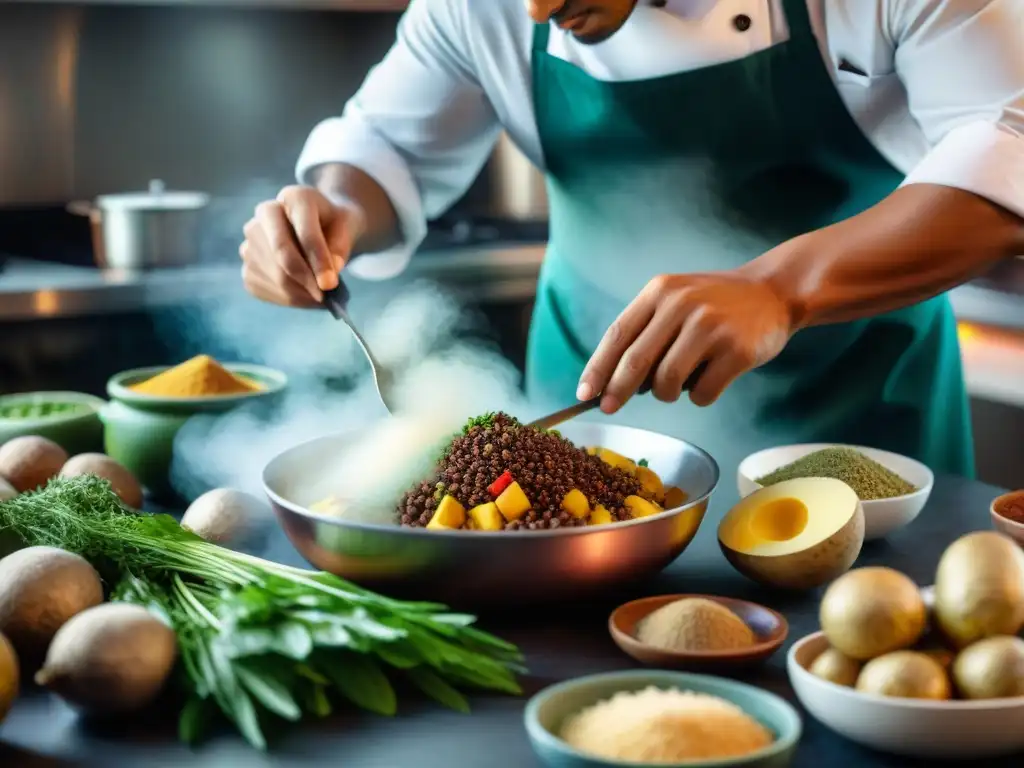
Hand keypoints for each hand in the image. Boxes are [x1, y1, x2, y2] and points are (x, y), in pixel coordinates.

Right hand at [240, 185, 364, 307]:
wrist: (318, 225)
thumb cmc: (334, 225)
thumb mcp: (347, 228)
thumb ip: (340, 249)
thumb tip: (327, 279)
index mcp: (294, 197)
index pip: (304, 232)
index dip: (318, 260)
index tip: (330, 284)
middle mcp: (265, 212)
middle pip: (282, 253)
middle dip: (306, 281)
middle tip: (325, 299)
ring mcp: (251, 238)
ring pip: (274, 275)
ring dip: (299, 294)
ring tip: (320, 298)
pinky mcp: (247, 263)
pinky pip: (265, 289)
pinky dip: (287, 299)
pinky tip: (304, 296)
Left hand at [577, 272, 794, 411]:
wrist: (773, 291)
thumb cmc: (716, 304)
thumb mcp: (676, 299)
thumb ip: (646, 331)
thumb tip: (613, 382)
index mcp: (660, 291)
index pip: (617, 335)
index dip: (597, 368)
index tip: (584, 394)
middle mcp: (682, 305)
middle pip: (635, 362)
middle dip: (617, 391)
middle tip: (609, 408)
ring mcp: (711, 327)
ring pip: (667, 383)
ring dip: (667, 394)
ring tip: (680, 383)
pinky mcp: (737, 351)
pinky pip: (702, 393)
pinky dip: (700, 396)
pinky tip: (711, 379)